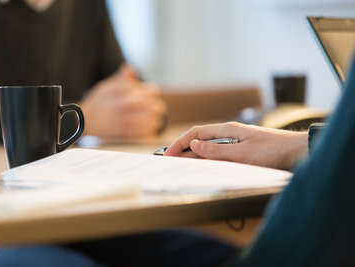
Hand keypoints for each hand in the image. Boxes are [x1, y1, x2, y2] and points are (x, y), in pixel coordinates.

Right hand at [79, 64, 166, 138]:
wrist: (83, 123)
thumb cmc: (96, 104)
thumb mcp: (106, 87)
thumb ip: (121, 79)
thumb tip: (130, 68)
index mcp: (124, 96)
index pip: (150, 91)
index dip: (152, 92)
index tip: (149, 94)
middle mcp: (127, 110)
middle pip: (155, 107)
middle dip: (155, 105)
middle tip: (153, 106)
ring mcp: (127, 124)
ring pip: (154, 121)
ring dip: (154, 118)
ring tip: (150, 116)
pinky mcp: (126, 136)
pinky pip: (147, 133)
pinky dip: (150, 130)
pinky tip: (146, 127)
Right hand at [164, 122, 308, 169]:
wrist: (297, 151)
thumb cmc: (273, 151)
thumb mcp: (242, 153)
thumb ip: (217, 151)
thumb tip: (194, 145)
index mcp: (227, 130)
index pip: (196, 133)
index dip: (180, 143)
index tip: (167, 154)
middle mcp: (229, 133)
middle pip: (200, 139)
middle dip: (183, 149)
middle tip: (170, 161)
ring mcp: (235, 141)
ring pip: (208, 147)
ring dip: (194, 155)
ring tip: (182, 164)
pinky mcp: (241, 149)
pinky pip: (218, 153)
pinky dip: (207, 159)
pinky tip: (205, 166)